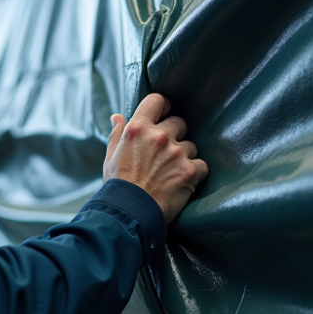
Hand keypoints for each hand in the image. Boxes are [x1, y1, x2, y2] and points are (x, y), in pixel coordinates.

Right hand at [103, 94, 207, 223]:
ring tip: (171, 173)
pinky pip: (202, 165)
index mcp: (138, 129)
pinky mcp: (190, 170)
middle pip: (179, 122)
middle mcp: (159, 136)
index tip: (164, 115)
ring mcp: (176, 152)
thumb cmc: (118, 185)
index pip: (158, 101)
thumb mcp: (110, 156)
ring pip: (191, 146)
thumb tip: (117, 117)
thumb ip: (117, 134)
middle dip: (175, 135)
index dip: (163, 107)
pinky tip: (183, 183)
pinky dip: (195, 173)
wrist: (129, 213)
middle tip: (166, 153)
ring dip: (184, 156)